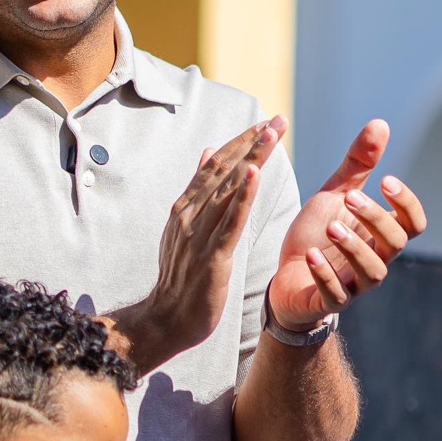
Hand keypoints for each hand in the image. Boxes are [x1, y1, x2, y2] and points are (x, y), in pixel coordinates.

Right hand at [107, 117, 284, 372]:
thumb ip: (197, 193)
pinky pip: (230, 222)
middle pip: (223, 171)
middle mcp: (189, 215)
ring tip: (271, 134)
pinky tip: (254, 174)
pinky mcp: (212, 257)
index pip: (215, 166)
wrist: (164, 320)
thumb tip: (207, 154)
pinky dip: (242, 196)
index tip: (264, 124)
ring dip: (250, 159)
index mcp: (184, 209)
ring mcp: (198, 235)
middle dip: (251, 143)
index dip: (240, 143)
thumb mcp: (184, 230)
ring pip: (228, 190)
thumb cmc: (179, 279)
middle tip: (277, 120)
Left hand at [267, 119, 427, 330]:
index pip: (413, 224)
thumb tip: (380, 123)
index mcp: (380, 235)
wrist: (284, 277)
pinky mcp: (329, 302)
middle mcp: (375, 260)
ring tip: (331, 227)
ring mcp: (355, 284)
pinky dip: (325, 274)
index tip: (385, 181)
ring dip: (354, 248)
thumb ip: (358, 165)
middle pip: (396, 243)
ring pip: (373, 271)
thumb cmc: (316, 235)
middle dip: (376, 219)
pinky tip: (310, 255)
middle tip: (350, 199)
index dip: (406, 204)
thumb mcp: (334, 195)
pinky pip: (336, 294)